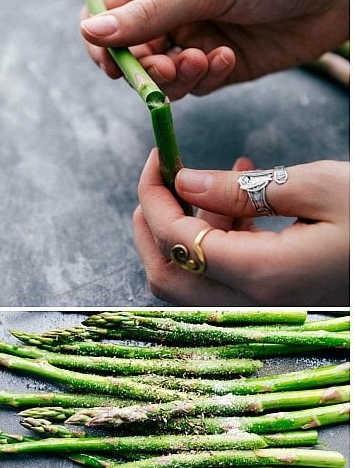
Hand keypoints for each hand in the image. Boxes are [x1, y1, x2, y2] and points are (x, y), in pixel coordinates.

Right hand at [80, 0, 349, 99]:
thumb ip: (147, 14)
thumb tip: (89, 30)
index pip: (109, 12)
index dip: (103, 40)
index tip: (113, 63)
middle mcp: (173, 9)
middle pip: (130, 51)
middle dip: (144, 66)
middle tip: (168, 67)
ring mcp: (194, 38)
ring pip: (159, 75)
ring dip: (175, 76)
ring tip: (205, 61)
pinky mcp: (218, 66)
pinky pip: (192, 86)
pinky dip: (204, 79)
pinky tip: (229, 59)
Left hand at [133, 150, 349, 304]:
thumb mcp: (316, 186)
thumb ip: (242, 189)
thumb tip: (183, 182)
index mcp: (262, 274)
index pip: (176, 241)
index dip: (154, 198)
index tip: (156, 160)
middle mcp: (252, 302)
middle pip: (167, 274)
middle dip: (151, 223)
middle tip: (162, 178)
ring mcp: (258, 307)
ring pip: (188, 278)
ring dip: (184, 228)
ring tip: (219, 180)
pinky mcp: (267, 300)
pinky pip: (219, 275)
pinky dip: (214, 239)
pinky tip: (241, 199)